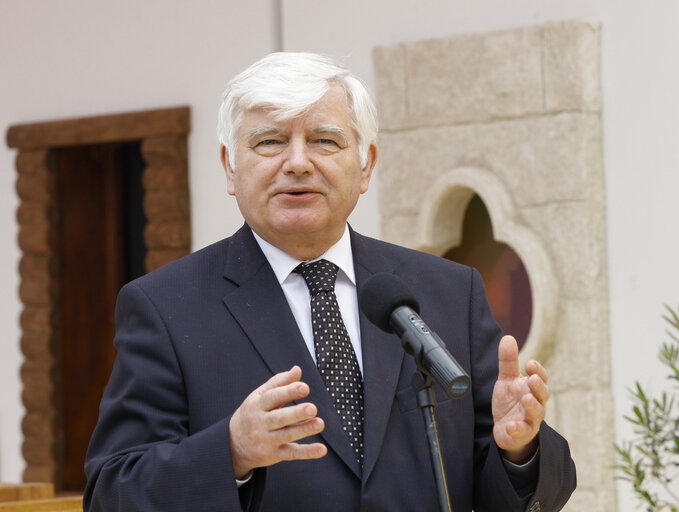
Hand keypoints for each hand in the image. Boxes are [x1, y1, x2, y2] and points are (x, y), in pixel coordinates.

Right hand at [229, 365, 326, 477]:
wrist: (232, 444)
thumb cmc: (252, 413)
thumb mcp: (260, 396)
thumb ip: (280, 382)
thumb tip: (297, 369)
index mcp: (258, 405)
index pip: (273, 397)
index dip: (289, 391)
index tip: (304, 387)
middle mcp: (261, 423)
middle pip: (279, 418)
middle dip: (296, 413)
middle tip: (312, 408)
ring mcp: (267, 440)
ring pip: (287, 435)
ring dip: (304, 430)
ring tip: (319, 423)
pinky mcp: (274, 454)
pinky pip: (292, 454)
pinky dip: (307, 452)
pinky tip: (321, 449)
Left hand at [492, 336, 548, 463]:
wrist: (506, 428)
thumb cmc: (510, 401)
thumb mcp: (507, 380)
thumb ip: (508, 361)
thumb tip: (508, 337)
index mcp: (533, 388)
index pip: (541, 378)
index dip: (538, 371)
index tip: (530, 364)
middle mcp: (536, 403)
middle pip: (542, 395)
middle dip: (538, 387)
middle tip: (532, 379)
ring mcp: (531, 419)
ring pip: (536, 413)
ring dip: (532, 406)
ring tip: (525, 398)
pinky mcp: (522, 433)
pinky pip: (522, 432)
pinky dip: (517, 428)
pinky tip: (510, 425)